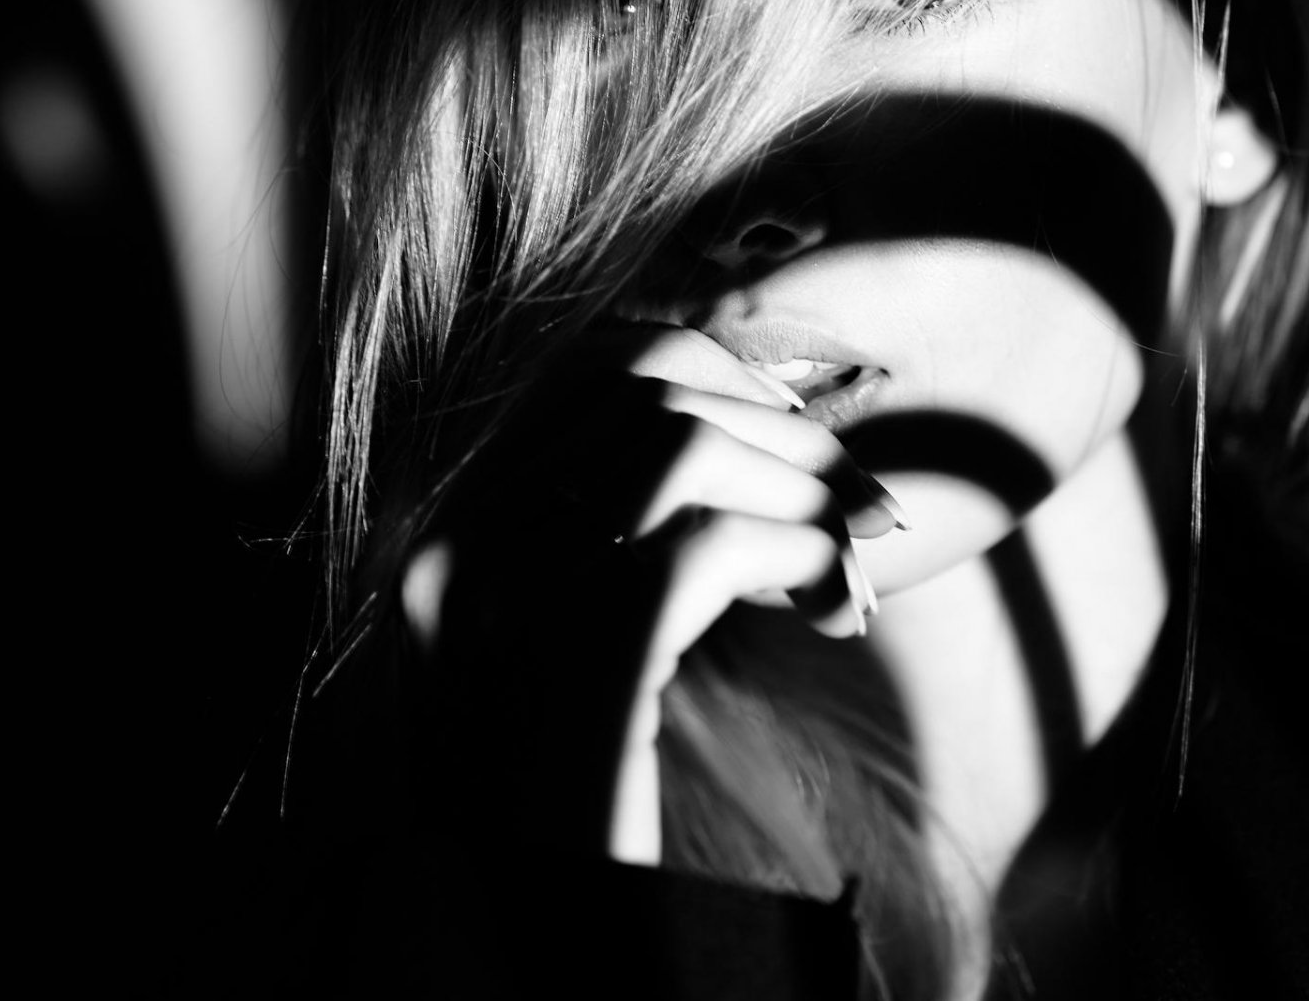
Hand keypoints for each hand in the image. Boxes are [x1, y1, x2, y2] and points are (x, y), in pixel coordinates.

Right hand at [401, 323, 901, 865]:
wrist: (535, 939)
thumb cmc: (570, 797)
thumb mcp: (561, 642)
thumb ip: (605, 533)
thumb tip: (731, 422)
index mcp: (445, 531)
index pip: (593, 371)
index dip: (723, 379)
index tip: (800, 438)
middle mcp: (453, 544)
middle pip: (645, 390)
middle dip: (782, 427)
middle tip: (863, 498)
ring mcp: (505, 595)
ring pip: (686, 448)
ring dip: (801, 488)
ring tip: (856, 557)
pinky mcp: (581, 653)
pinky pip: (716, 543)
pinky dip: (803, 556)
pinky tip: (840, 612)